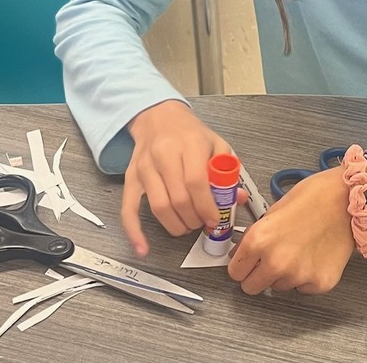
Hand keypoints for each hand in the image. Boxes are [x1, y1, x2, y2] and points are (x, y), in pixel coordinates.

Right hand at [122, 100, 231, 257]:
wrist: (159, 117)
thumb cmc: (190, 133)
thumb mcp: (216, 144)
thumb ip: (227, 171)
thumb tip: (237, 199)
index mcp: (190, 144)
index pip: (196, 183)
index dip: (206, 207)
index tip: (214, 219)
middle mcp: (164, 155)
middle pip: (178, 199)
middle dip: (194, 219)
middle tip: (202, 223)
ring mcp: (145, 168)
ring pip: (158, 207)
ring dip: (175, 226)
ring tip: (187, 226)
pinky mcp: (131, 178)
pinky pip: (128, 209)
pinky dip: (134, 232)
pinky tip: (142, 248)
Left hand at [228, 165, 354, 294]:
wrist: (352, 198)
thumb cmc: (319, 195)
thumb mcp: (277, 207)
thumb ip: (258, 234)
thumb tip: (245, 252)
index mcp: (260, 240)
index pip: (234, 272)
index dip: (241, 264)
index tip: (247, 263)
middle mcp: (276, 262)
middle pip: (252, 287)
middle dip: (258, 275)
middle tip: (271, 259)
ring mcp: (299, 275)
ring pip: (279, 287)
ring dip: (285, 273)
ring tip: (300, 248)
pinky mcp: (319, 283)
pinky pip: (303, 288)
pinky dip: (307, 276)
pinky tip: (314, 254)